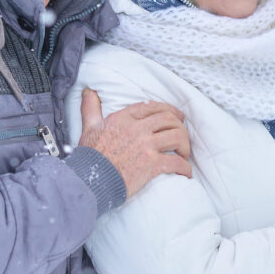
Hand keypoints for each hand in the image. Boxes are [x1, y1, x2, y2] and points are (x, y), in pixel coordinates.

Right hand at [77, 88, 191, 197]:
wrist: (89, 181)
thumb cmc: (89, 157)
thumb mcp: (89, 128)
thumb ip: (91, 108)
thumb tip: (88, 91)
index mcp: (123, 118)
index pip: (152, 106)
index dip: (168, 109)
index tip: (176, 116)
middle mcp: (137, 129)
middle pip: (168, 119)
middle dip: (180, 126)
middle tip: (182, 136)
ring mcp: (145, 146)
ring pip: (177, 137)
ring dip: (185, 146)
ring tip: (183, 154)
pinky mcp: (151, 164)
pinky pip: (176, 162)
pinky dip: (184, 168)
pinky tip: (185, 173)